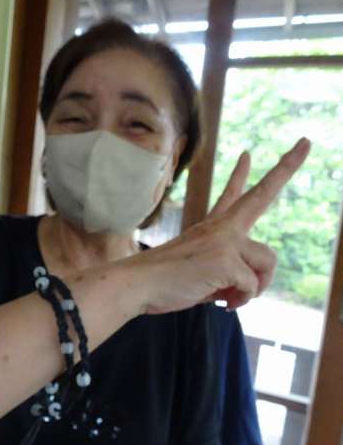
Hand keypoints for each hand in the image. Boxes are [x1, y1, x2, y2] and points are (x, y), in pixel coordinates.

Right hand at [137, 137, 310, 312]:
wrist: (138, 283)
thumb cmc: (165, 282)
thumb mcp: (200, 274)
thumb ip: (224, 274)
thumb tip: (247, 289)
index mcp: (211, 227)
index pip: (230, 195)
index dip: (240, 175)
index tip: (248, 154)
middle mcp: (221, 228)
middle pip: (261, 194)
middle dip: (287, 166)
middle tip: (306, 141)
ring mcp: (224, 240)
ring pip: (268, 260)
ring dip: (256, 286)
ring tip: (232, 297)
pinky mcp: (226, 259)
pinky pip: (251, 285)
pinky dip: (240, 300)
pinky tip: (222, 303)